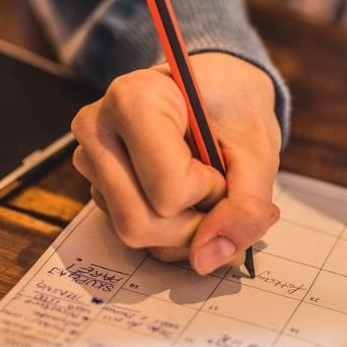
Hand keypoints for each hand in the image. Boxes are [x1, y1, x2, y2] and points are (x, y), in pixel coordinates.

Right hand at [70, 52, 280, 273]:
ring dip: (182, 230)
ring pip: (132, 234)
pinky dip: (168, 229)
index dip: (210, 191)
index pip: (168, 190)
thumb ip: (244, 207)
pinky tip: (184, 198)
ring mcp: (88, 160)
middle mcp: (97, 129)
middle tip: (218, 190)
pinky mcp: (94, 184)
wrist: (216, 87)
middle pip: (138, 224)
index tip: (220, 160)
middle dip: (193, 225)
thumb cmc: (234, 107)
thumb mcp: (257, 151)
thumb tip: (207, 259)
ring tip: (201, 190)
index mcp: (132, 100)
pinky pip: (130, 232)